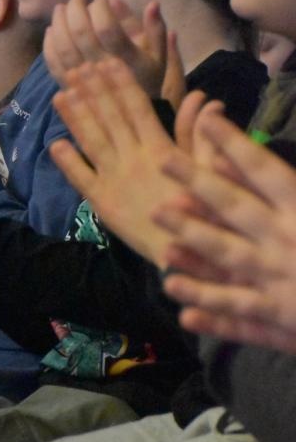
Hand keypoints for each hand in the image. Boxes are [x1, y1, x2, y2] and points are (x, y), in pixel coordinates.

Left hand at [44, 0, 168, 97]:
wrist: (130, 113)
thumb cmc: (146, 77)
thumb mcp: (159, 55)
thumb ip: (155, 28)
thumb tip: (150, 3)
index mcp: (127, 60)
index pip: (107, 28)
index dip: (100, 8)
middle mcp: (102, 70)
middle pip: (81, 33)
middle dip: (76, 8)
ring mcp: (82, 80)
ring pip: (64, 46)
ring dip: (59, 22)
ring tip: (61, 8)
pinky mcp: (68, 86)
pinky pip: (53, 63)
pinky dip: (49, 44)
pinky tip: (51, 30)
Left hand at [49, 59, 213, 267]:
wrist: (181, 251)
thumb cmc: (201, 209)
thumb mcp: (207, 169)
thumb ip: (198, 134)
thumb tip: (205, 100)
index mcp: (159, 149)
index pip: (136, 107)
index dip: (120, 83)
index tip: (106, 61)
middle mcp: (132, 159)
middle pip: (109, 118)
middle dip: (92, 91)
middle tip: (77, 68)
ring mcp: (113, 180)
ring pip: (91, 141)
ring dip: (75, 117)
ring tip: (60, 94)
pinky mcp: (101, 202)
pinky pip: (80, 178)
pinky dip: (68, 161)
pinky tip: (56, 143)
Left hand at [152, 109, 295, 351]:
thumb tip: (263, 163)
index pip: (267, 171)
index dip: (236, 145)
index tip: (208, 121)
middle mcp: (290, 240)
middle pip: (236, 208)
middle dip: (197, 185)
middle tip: (162, 161)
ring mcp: (284, 282)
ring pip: (229, 258)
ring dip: (193, 243)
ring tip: (158, 228)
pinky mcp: (282, 320)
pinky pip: (241, 314)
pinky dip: (212, 310)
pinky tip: (183, 313)